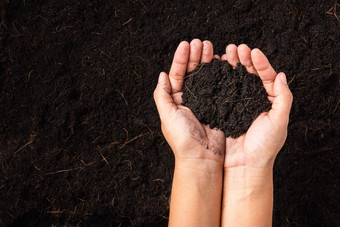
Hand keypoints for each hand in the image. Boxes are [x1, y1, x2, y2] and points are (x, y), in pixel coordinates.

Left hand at [153, 39, 224, 165]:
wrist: (203, 158)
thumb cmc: (182, 139)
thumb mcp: (167, 116)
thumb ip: (162, 95)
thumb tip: (162, 75)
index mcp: (175, 99)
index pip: (177, 74)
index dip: (181, 58)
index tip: (186, 44)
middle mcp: (189, 99)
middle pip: (192, 72)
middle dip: (195, 56)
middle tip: (202, 42)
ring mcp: (204, 101)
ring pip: (205, 76)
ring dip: (207, 61)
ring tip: (211, 47)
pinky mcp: (218, 106)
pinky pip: (218, 86)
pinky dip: (220, 74)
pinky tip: (221, 62)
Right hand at [221, 44, 292, 169]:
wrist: (244, 165)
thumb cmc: (264, 146)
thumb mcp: (279, 121)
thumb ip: (283, 98)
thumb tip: (282, 75)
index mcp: (269, 101)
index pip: (267, 77)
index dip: (261, 63)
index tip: (253, 51)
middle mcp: (254, 100)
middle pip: (250, 74)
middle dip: (244, 60)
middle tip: (236, 48)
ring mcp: (238, 104)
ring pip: (236, 79)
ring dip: (232, 65)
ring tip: (226, 53)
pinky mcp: (224, 110)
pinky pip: (223, 90)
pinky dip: (220, 78)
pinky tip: (217, 68)